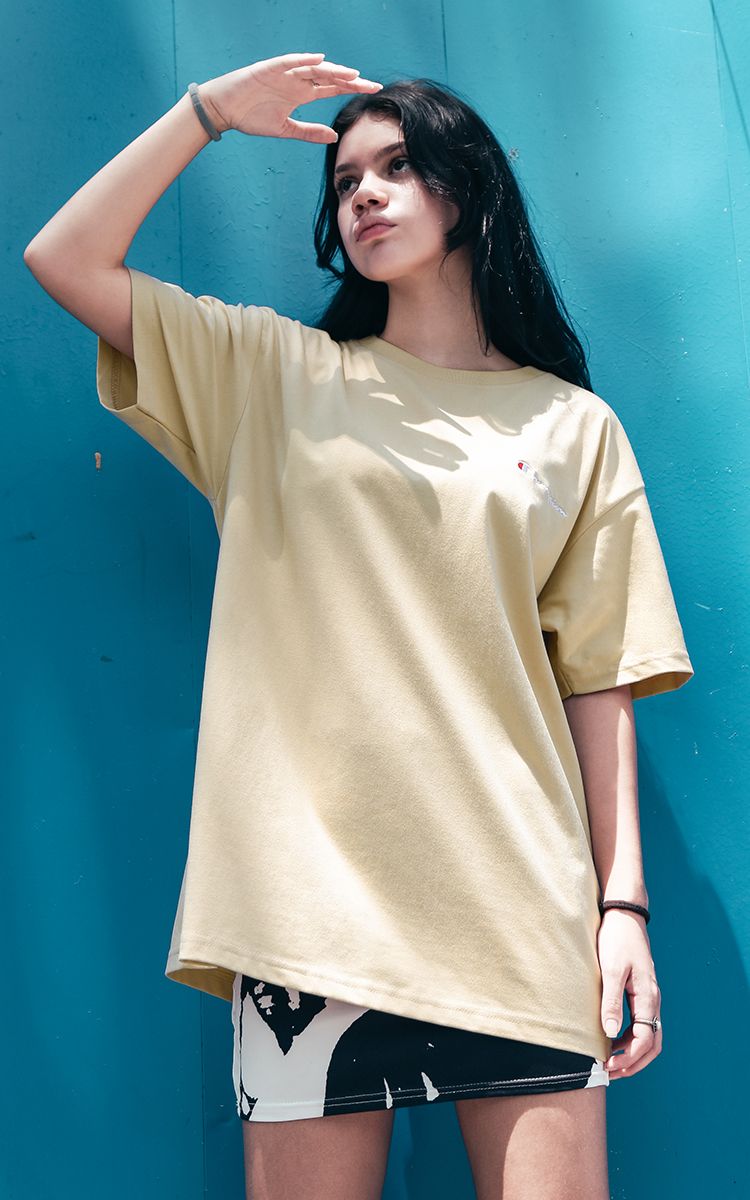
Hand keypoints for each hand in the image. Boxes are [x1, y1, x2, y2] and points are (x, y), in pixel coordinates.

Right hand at [198, 52, 382, 142]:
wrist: (224, 109)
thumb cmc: (251, 117)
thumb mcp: (285, 129)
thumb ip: (309, 131)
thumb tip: (334, 136)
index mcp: (300, 94)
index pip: (332, 88)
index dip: (351, 88)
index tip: (372, 91)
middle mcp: (296, 80)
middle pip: (328, 77)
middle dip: (350, 80)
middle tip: (372, 84)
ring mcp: (283, 73)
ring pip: (313, 68)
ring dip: (333, 70)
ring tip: (352, 74)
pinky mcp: (268, 68)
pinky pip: (288, 62)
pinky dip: (303, 61)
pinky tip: (319, 60)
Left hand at [598, 908, 661, 1078]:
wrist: (624, 916)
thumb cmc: (617, 939)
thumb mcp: (610, 969)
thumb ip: (611, 1001)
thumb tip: (610, 1034)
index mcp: (647, 997)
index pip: (645, 1039)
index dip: (628, 1058)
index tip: (608, 1066)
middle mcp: (652, 1000)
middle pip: (652, 1044)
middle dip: (633, 1063)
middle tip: (610, 1073)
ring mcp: (648, 996)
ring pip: (649, 1035)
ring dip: (632, 1053)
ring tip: (610, 1062)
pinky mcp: (640, 992)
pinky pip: (641, 1023)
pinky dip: (630, 1038)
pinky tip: (612, 1040)